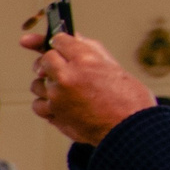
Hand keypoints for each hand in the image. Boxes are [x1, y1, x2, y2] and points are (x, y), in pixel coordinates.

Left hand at [25, 29, 153, 146]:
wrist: (131, 131)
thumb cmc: (129, 99)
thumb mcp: (113, 66)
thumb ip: (88, 50)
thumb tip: (69, 38)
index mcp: (85, 59)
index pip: (58, 40)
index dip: (60, 43)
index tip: (60, 46)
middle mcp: (67, 75)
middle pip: (45, 60)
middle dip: (53, 63)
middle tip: (64, 70)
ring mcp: (57, 96)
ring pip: (37, 83)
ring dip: (48, 85)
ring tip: (68, 91)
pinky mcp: (54, 114)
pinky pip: (38, 104)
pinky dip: (47, 104)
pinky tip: (62, 105)